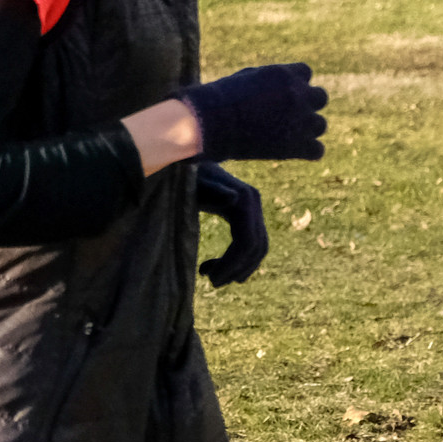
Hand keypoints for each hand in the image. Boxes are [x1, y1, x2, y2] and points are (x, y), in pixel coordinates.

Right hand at [177, 62, 326, 161]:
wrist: (210, 124)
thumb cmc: (221, 99)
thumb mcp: (246, 79)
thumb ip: (269, 81)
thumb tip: (277, 89)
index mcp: (286, 74)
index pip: (305, 73)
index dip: (294, 83)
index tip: (279, 93)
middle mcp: (299, 95)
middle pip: (320, 97)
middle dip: (306, 105)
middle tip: (286, 115)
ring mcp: (301, 121)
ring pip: (320, 125)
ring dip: (307, 129)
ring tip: (283, 135)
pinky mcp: (298, 146)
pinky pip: (317, 150)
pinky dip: (306, 152)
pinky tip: (290, 150)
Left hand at [194, 161, 267, 286]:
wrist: (187, 159)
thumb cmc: (185, 173)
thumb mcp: (193, 182)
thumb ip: (212, 190)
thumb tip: (234, 199)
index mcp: (244, 199)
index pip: (248, 241)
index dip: (233, 264)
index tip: (211, 279)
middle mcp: (253, 203)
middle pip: (257, 247)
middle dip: (236, 269)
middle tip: (212, 283)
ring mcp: (252, 208)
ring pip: (257, 247)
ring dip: (239, 267)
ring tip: (213, 278)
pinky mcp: (245, 212)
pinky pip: (250, 241)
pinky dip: (239, 259)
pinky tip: (219, 268)